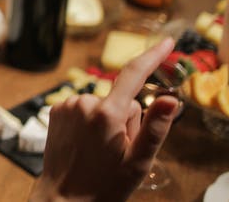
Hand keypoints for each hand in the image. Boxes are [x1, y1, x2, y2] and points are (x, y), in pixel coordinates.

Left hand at [30, 38, 179, 201]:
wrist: (63, 200)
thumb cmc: (104, 186)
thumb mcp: (138, 162)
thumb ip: (156, 127)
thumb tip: (171, 98)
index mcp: (108, 114)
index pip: (134, 74)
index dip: (153, 56)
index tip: (168, 42)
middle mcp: (85, 102)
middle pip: (122, 100)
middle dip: (127, 120)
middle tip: (120, 150)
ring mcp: (68, 105)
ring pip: (104, 104)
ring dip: (108, 122)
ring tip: (101, 150)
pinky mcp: (56, 110)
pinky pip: (86, 108)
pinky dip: (91, 121)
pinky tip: (86, 144)